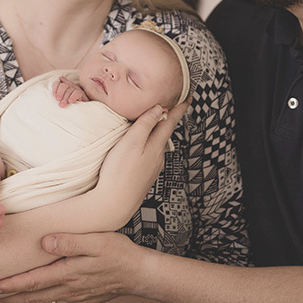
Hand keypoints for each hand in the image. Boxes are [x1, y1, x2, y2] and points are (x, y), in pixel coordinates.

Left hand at [0, 231, 146, 302]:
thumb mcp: (97, 240)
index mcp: (69, 272)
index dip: (11, 285)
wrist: (139, 273)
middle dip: (10, 298)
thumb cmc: (119, 253)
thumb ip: (71, 241)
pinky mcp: (82, 301)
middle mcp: (69, 289)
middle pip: (32, 296)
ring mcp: (75, 298)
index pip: (33, 280)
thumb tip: (45, 242)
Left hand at [53, 75, 87, 106]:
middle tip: (58, 100)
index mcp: (64, 87)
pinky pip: (77, 93)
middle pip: (63, 86)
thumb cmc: (70, 103)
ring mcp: (76, 89)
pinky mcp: (81, 94)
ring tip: (62, 105)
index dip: (55, 88)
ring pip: (69, 90)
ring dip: (65, 97)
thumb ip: (60, 90)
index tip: (54, 96)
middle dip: (60, 93)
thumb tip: (60, 78)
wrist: (81, 107)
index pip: (57, 83)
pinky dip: (73, 97)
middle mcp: (70, 87)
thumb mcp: (63, 98)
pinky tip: (70, 101)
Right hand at [95, 101, 187, 217]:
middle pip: (164, 133)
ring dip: (157, 132)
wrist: (114, 204)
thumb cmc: (119, 172)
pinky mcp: (143, 176)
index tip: (188, 98)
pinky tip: (142, 146)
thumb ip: (144, 124)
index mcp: (155, 146)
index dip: (178, 109)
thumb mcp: (131, 143)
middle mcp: (157, 157)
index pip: (169, 122)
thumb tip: (158, 108)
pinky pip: (150, 155)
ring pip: (157, 145)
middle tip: (172, 106)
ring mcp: (151, 168)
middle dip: (168, 119)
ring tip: (155, 123)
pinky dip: (150, 145)